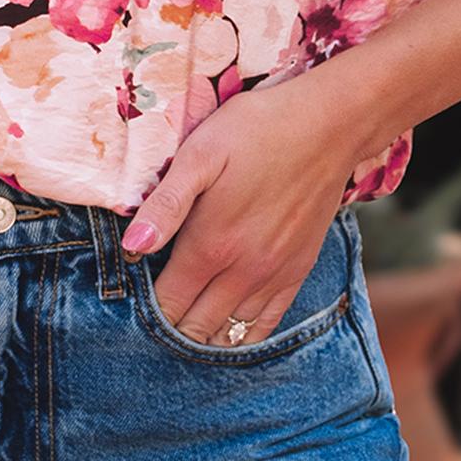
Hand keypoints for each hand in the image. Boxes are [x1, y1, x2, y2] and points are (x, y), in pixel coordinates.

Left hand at [119, 73, 357, 347]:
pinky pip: (268, 324)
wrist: (328, 126)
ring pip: (230, 333)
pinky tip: (229, 326)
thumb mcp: (200, 153)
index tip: (137, 294)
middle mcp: (243, 271)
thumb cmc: (256, 130)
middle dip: (171, 325)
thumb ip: (166, 203)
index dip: (148, 308)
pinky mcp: (299, 271)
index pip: (168, 305)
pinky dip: (244, 334)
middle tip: (158, 306)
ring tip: (187, 317)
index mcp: (211, 244)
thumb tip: (132, 245)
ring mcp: (274, 275)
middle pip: (195, 328)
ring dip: (205, 333)